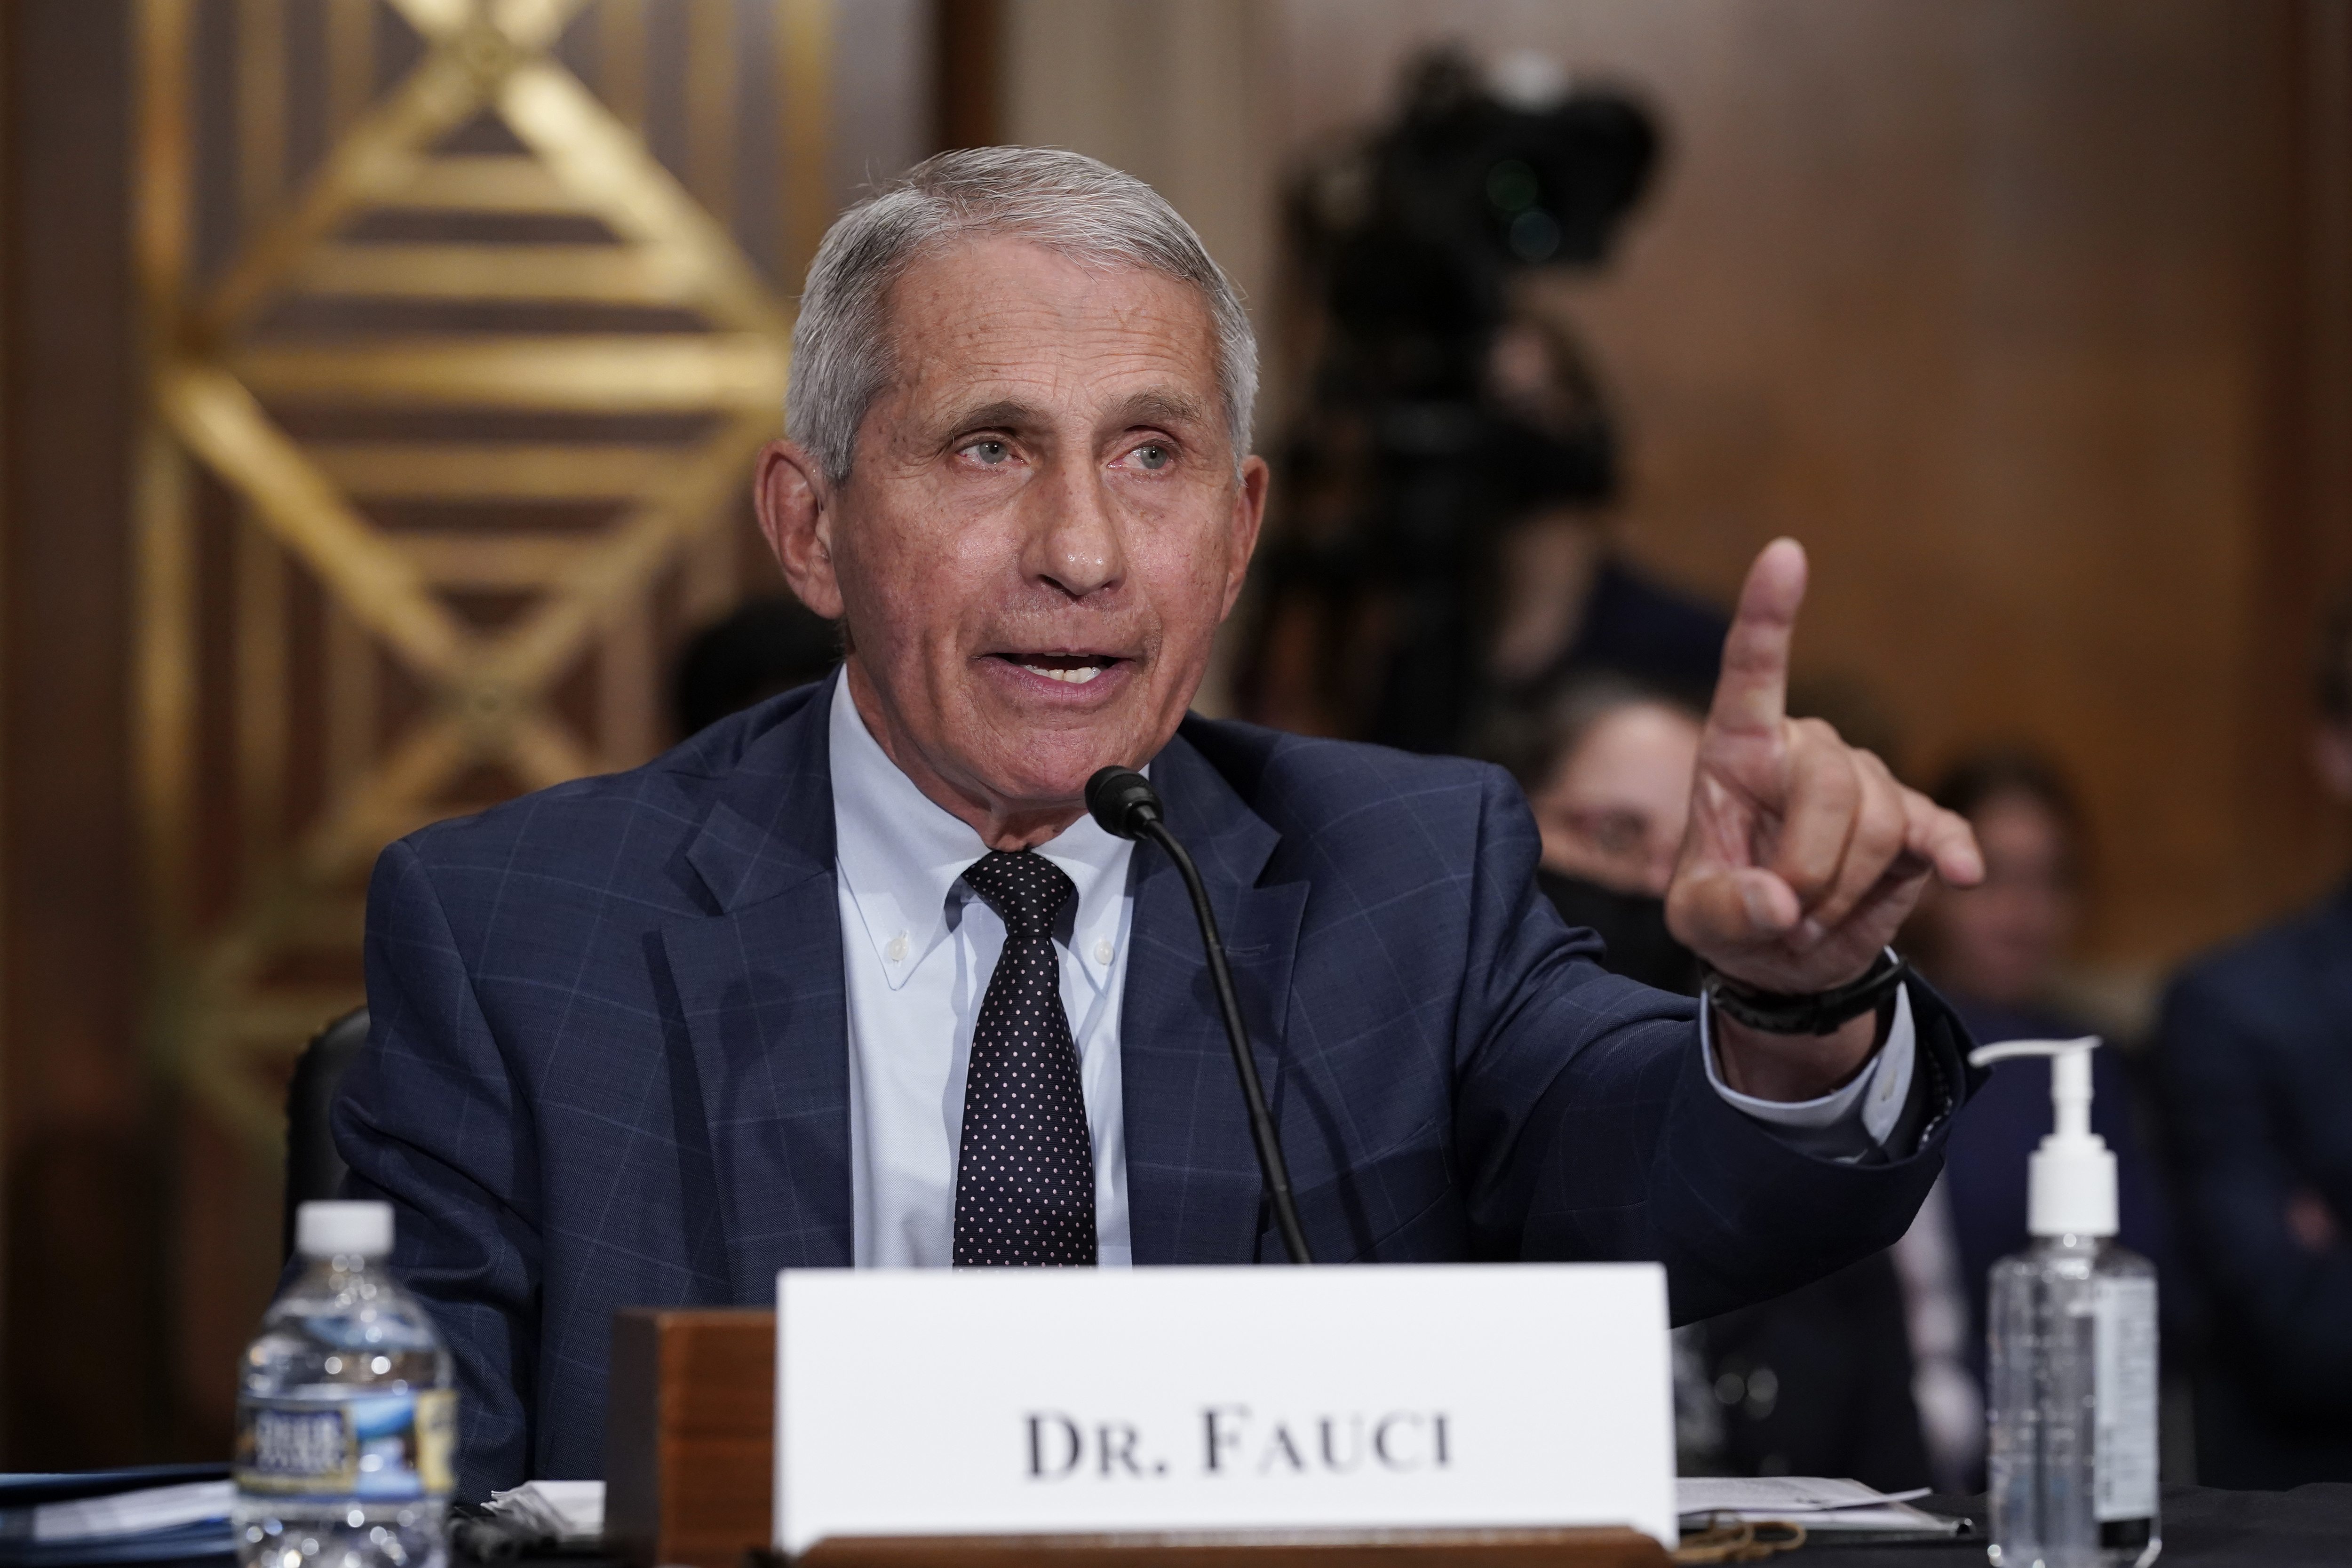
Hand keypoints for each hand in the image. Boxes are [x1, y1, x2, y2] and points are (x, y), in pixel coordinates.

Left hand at [1668, 539, 1982, 995]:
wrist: (1785, 956)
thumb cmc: (1730, 913)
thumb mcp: (1700, 922)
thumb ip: (1725, 911)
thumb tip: (1776, 902)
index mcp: (1738, 751)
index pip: (1751, 670)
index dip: (1767, 614)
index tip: (1786, 552)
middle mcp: (1806, 750)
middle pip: (1832, 782)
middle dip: (1813, 864)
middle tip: (1786, 916)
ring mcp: (1866, 783)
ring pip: (1881, 818)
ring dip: (1846, 886)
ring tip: (1813, 915)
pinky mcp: (1915, 824)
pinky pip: (1940, 829)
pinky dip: (1953, 852)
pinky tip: (1965, 875)